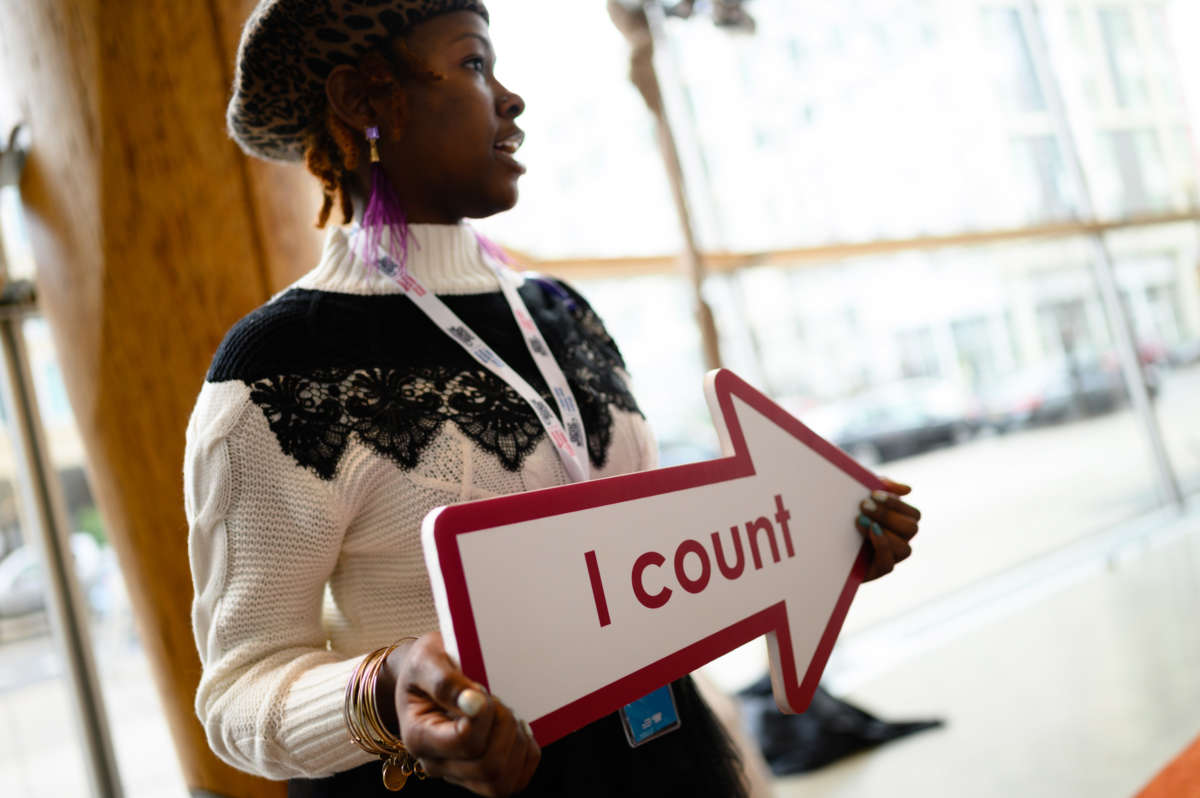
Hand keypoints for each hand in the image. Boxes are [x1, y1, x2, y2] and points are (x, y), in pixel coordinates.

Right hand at [379, 632, 539, 796]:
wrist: (426, 676)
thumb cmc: (425, 668)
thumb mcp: (426, 661)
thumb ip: (445, 682)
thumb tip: (473, 702)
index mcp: (419, 737)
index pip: (464, 742)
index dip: (485, 716)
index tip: (482, 693)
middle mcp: (436, 764)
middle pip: (488, 767)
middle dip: (503, 728)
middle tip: (494, 701)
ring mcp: (459, 774)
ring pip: (502, 782)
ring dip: (515, 744)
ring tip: (504, 715)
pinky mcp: (481, 776)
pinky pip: (516, 781)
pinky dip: (525, 755)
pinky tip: (515, 729)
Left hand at [855, 477, 919, 581]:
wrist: (821, 536)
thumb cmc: (845, 511)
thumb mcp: (861, 492)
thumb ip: (883, 486)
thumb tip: (908, 490)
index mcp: (900, 523)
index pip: (914, 514)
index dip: (897, 504)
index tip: (873, 494)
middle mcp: (900, 541)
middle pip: (912, 529)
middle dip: (887, 515)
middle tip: (863, 505)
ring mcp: (890, 557)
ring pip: (905, 549)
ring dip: (884, 532)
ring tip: (859, 520)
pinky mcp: (876, 571)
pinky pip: (888, 564)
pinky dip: (881, 546)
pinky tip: (869, 532)